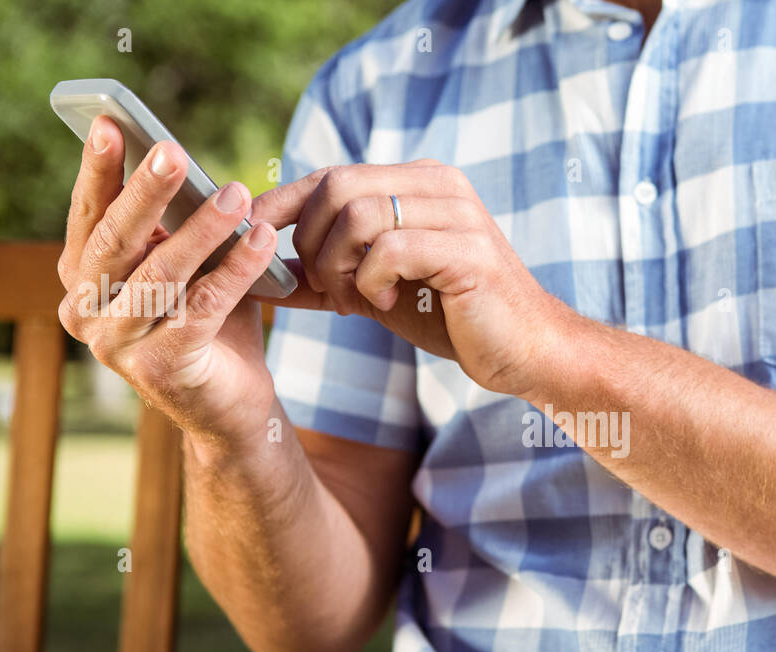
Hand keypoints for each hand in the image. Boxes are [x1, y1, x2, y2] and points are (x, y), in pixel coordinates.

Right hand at [56, 116, 282, 448]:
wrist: (231, 406)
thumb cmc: (209, 326)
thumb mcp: (190, 267)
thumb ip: (178, 226)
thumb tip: (186, 165)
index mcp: (82, 279)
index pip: (89, 215)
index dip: (98, 170)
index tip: (111, 124)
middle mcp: (85, 312)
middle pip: (116, 242)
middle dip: (145, 192)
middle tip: (172, 151)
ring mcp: (117, 345)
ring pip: (161, 274)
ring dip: (202, 229)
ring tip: (236, 193)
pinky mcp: (159, 368)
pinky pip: (202, 307)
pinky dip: (235, 270)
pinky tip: (262, 241)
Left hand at [251, 160, 565, 396]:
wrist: (524, 351)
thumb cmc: (453, 318)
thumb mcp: (377, 291)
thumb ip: (327, 276)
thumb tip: (261, 276)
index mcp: (417, 182)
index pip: (331, 175)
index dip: (282, 204)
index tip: (251, 236)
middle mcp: (438, 185)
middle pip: (336, 187)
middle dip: (312, 245)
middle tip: (327, 291)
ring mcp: (457, 212)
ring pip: (357, 216)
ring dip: (339, 268)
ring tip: (357, 302)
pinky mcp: (468, 249)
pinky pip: (389, 249)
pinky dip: (372, 281)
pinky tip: (389, 302)